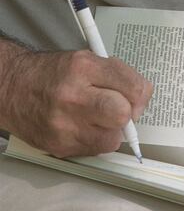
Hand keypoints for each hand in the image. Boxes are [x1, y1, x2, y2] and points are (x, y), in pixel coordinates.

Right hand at [2, 48, 151, 156]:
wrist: (13, 88)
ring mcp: (64, 124)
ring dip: (112, 130)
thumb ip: (116, 74)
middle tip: (120, 109)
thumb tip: (141, 95)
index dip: (140, 94)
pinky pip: (95, 151)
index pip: (131, 86)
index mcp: (84, 68)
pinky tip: (84, 126)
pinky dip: (96, 140)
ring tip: (98, 118)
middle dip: (127, 113)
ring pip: (112, 139)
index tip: (137, 97)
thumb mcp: (86, 59)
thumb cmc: (52, 73)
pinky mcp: (59, 146)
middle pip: (122, 115)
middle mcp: (73, 96)